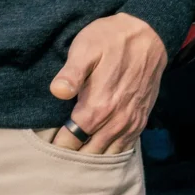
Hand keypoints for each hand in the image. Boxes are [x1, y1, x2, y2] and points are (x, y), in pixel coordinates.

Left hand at [49, 12, 167, 152]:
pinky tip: (99, 151)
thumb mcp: (86, 47)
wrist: (149, 35)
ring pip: (108, 154)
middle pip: (88, 153)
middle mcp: (115, 121)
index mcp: (97, 107)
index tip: (45, 148)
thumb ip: (71, 73)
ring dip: (92, 158)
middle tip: (57, 156)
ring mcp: (130, 123)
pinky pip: (125, 148)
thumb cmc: (111, 39)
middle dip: (73, 156)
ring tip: (75, 159)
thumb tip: (57, 92)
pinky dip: (111, 153)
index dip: (57, 146)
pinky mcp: (140, 120)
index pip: (71, 141)